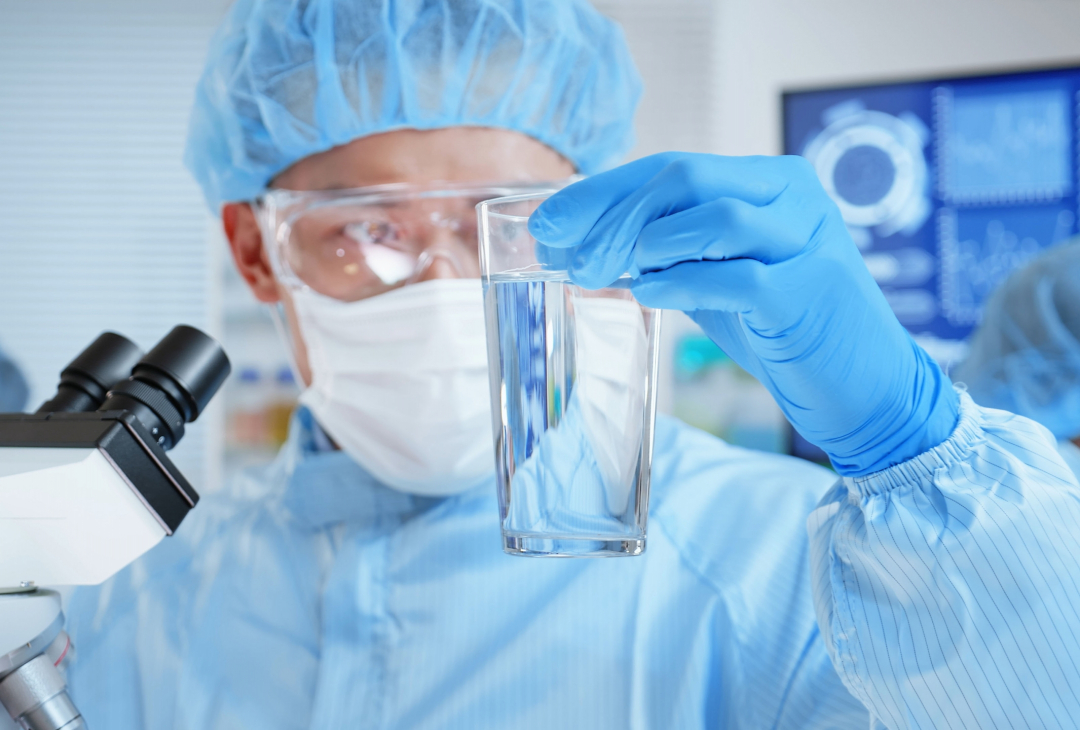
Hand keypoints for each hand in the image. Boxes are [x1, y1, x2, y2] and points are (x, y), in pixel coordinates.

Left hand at [529, 153, 957, 475]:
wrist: (864, 389)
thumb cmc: (786, 331)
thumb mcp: (720, 278)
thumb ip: (670, 252)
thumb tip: (585, 242)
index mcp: (771, 183)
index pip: (672, 168)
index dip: (603, 192)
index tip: (550, 222)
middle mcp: (795, 197)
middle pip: (686, 178)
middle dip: (613, 214)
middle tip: (571, 255)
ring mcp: (808, 242)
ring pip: (714, 216)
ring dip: (647, 243)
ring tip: (610, 274)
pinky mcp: (810, 292)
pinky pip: (736, 276)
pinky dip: (682, 280)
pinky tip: (647, 292)